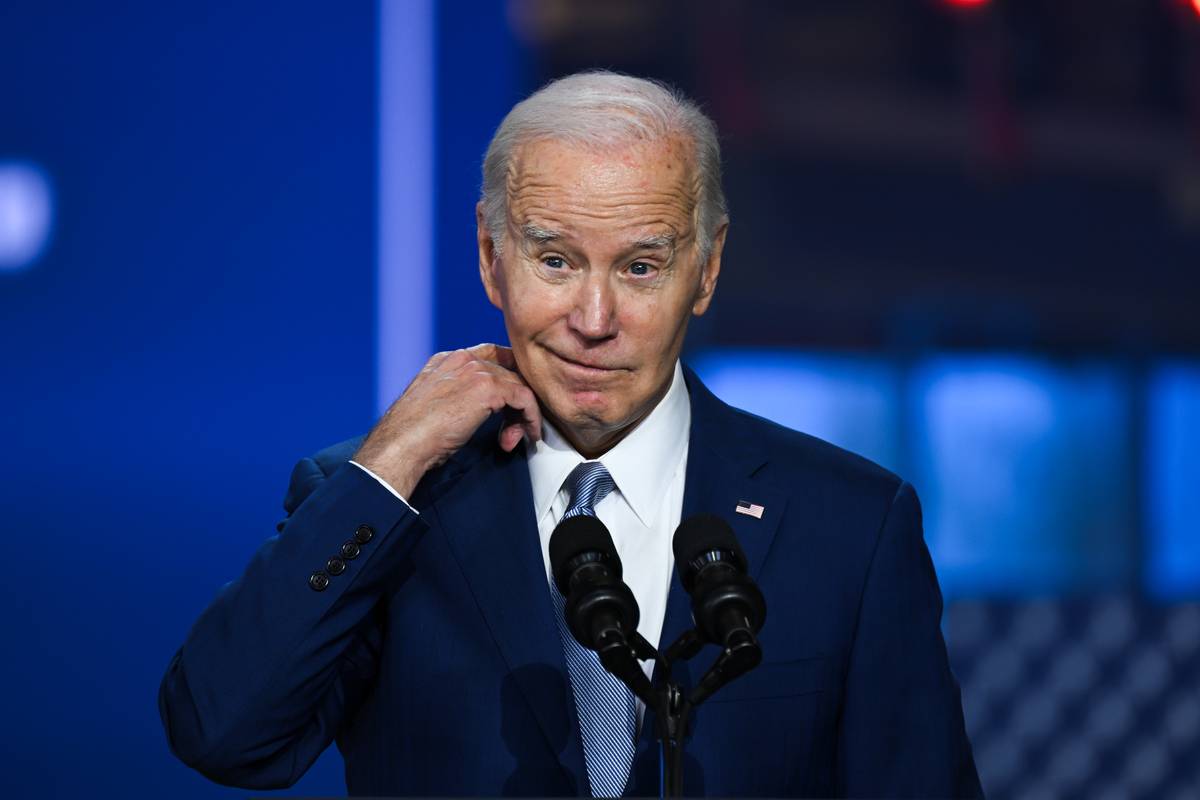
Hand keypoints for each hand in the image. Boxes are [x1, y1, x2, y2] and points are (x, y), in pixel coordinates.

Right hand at [352, 344, 541, 498]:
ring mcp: (476, 371)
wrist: (402, 442)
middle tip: (515, 428)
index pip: (490, 355)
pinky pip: (525, 398)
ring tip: (519, 437)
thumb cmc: (412, 435)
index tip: (517, 399)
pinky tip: (528, 434)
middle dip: (516, 401)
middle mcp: (463, 359)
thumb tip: (478, 410)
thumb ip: (456, 396)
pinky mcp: (488, 389)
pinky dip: (531, 417)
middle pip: (508, 370)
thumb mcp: (434, 404)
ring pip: (519, 384)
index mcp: (447, 360)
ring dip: (523, 414)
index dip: (509, 375)